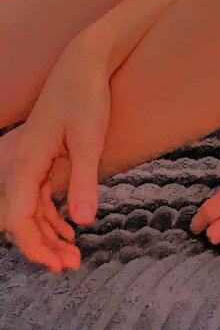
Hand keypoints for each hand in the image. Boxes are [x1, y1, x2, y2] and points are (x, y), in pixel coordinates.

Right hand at [5, 39, 110, 271]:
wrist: (84, 63)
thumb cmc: (86, 95)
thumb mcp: (90, 139)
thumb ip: (84, 180)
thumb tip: (84, 222)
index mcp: (26, 163)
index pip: (19, 218)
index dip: (35, 247)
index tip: (58, 264)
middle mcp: (21, 164)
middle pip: (22, 219)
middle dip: (43, 247)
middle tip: (71, 266)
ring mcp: (29, 161)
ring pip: (30, 210)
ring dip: (48, 234)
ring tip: (72, 255)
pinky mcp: (42, 156)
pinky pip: (39, 196)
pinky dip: (51, 216)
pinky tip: (69, 229)